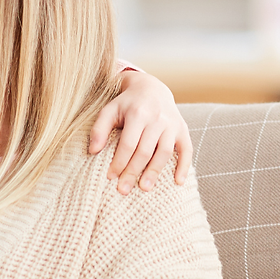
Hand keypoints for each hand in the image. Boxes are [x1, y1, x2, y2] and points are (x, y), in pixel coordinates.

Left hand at [89, 70, 192, 194]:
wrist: (151, 89)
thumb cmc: (126, 104)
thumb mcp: (109, 110)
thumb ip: (99, 129)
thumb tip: (92, 151)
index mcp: (137, 113)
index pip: (128, 144)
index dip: (119, 162)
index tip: (110, 177)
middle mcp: (157, 118)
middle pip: (145, 151)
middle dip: (133, 172)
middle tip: (123, 190)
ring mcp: (172, 124)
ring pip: (165, 152)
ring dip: (155, 172)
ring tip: (145, 188)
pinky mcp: (183, 129)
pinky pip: (187, 149)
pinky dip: (184, 166)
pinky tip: (178, 182)